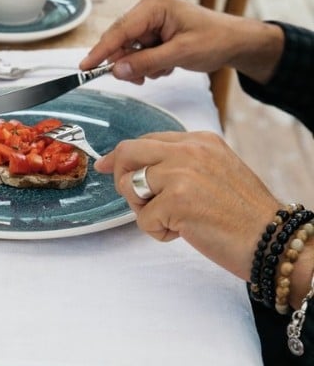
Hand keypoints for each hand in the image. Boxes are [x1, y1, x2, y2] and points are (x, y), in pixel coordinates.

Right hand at [79, 0, 283, 84]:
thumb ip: (146, 62)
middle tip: (139, 79)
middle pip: (120, 40)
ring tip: (163, 69)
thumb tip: (116, 70)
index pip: (120, 30)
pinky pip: (138, 53)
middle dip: (127, 62)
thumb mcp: (181, 53)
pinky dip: (147, 65)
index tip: (85, 66)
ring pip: (128, 50)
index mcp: (154, 6)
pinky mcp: (153, 33)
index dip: (101, 50)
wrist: (235, 42)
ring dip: (141, 66)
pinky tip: (165, 65)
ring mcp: (150, 21)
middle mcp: (148, 10)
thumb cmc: (215, 40)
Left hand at [94, 130, 278, 279]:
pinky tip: (184, 233)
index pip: (146, 140)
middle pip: (128, 152)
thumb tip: (137, 167)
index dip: (122, 156)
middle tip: (134, 199)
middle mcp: (188, 151)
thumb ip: (180, 163)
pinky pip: (143, 219)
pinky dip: (158, 232)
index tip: (107, 166)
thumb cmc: (244, 214)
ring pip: (129, 187)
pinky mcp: (176, 202)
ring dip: (143, 209)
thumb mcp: (216, 169)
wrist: (274, 241)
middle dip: (119, 176)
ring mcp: (180, 174)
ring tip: (172, 219)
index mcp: (198, 140)